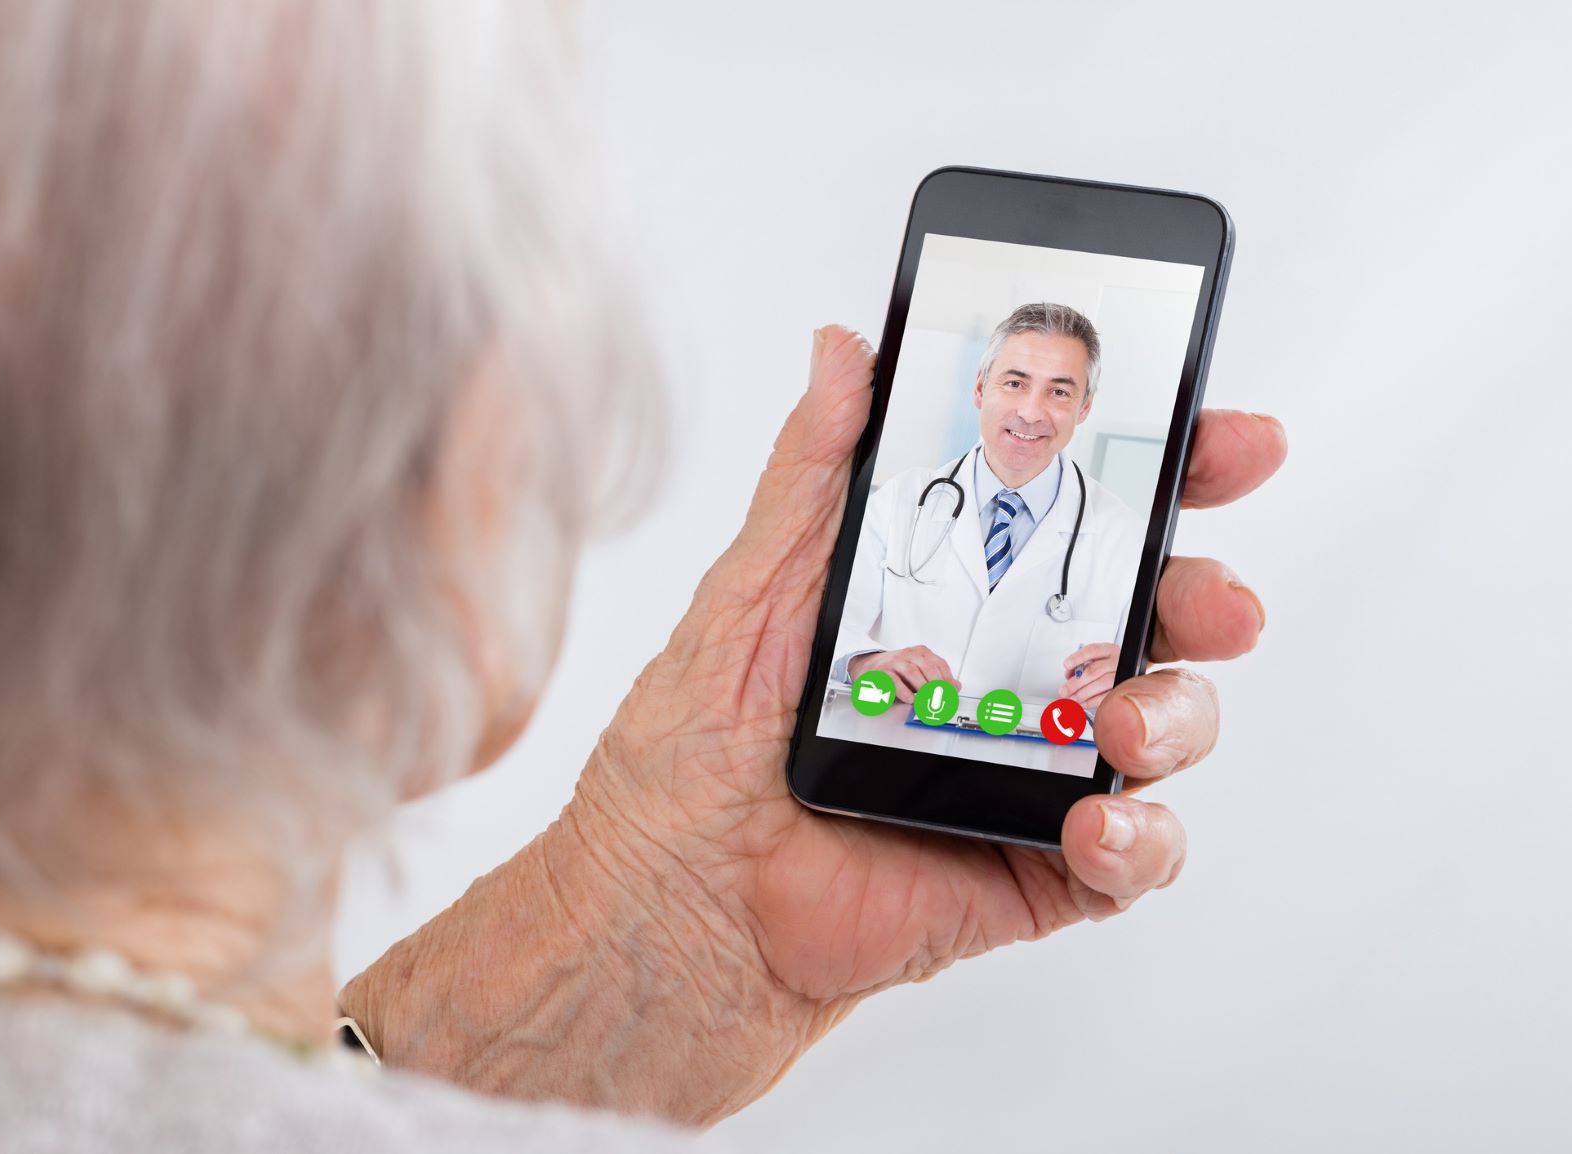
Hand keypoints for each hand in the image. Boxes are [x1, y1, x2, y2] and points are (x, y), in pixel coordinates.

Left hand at [342, 326, 1285, 1124]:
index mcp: (962, 593)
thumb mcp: (756, 586)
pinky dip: (1141, 837)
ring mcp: (1037, 772)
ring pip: (1165, 725)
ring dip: (1179, 712)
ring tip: (1126, 719)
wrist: (676, 899)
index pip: (1086, 518)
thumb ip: (814, 472)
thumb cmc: (702, 742)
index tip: (1227, 440)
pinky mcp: (1038, 869)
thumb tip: (843, 348)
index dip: (1172, 474)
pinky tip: (1096, 823)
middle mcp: (1016, 674)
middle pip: (1155, 615)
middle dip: (1205, 594)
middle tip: (1212, 596)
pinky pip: (1133, 854)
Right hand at [847, 645, 956, 701]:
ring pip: (912, 672)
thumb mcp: (919, 669)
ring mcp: (894, 662)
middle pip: (927, 667)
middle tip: (942, 697)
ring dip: (922, 687)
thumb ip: (937, 676)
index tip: (952, 692)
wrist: (869, 665)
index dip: (948, 679)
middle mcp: (908, 654)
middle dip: (937, 684)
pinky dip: (904, 691)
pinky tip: (910, 699)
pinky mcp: (882, 672)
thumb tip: (956, 686)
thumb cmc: (896, 669)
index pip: (939, 663)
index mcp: (920, 652)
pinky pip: (894, 681)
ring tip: (927, 699)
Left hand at [1059, 641, 1119, 709]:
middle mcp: (1117, 662)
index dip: (1078, 657)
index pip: (1092, 650)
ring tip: (1071, 699)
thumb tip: (1069, 675)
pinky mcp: (1122, 690)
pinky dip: (1091, 701)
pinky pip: (1106, 696)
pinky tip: (1082, 703)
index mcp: (1109, 650)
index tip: (1067, 665)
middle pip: (1093, 670)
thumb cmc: (1108, 669)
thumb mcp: (1096, 660)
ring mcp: (1121, 676)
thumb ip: (1082, 665)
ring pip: (1100, 684)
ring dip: (1082, 694)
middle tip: (1064, 690)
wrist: (1127, 676)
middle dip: (1075, 683)